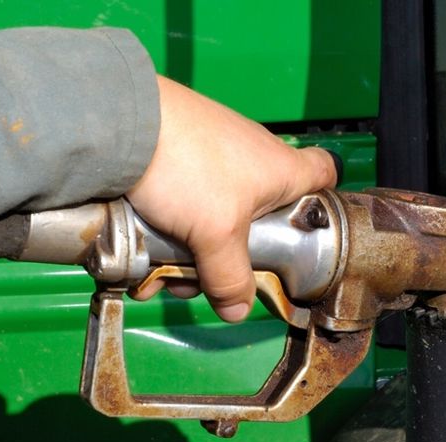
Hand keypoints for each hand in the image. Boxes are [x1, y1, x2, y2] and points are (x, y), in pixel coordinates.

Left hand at [126, 75, 336, 321]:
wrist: (119, 125)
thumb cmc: (186, 165)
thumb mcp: (216, 233)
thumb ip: (230, 277)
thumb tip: (237, 311)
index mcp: (281, 168)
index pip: (325, 174)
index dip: (321, 202)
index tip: (305, 232)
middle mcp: (253, 159)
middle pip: (259, 219)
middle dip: (230, 258)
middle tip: (208, 276)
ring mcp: (213, 159)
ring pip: (213, 221)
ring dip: (189, 255)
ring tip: (161, 274)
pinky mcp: (178, 159)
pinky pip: (182, 209)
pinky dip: (167, 234)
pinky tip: (145, 256)